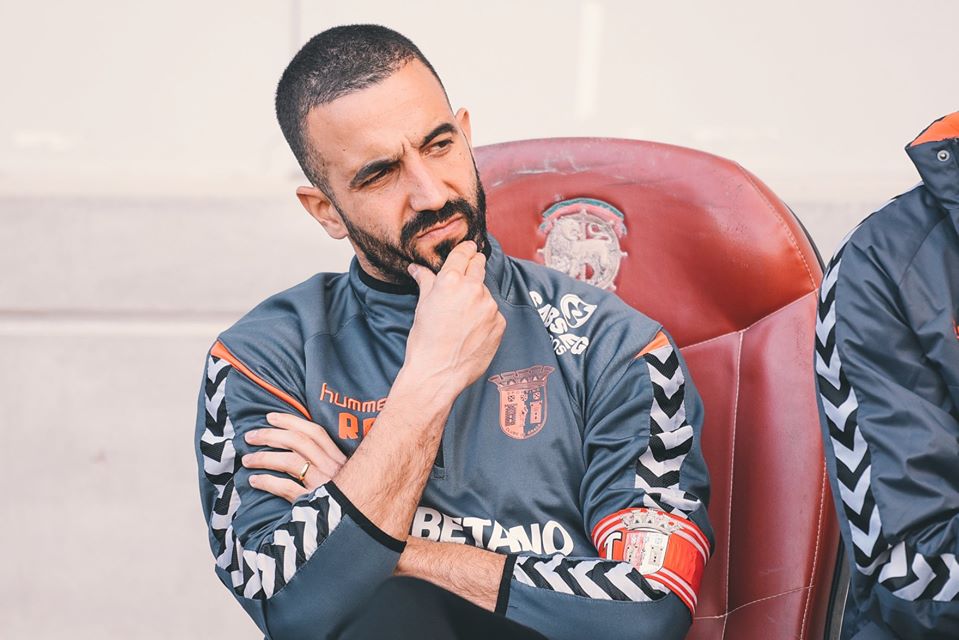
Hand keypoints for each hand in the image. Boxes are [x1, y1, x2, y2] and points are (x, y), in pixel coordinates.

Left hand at [242, 412, 346, 502]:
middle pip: (299, 442)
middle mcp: (332, 468)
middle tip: (251, 437)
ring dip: (264, 457)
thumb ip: (327, 462)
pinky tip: (255, 480)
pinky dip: (268, 482)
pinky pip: (286, 488)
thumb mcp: (343, 476)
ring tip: (247, 459)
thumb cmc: (348, 499)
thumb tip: (297, 448)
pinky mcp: (313, 504)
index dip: (291, 421)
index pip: (315, 432)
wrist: (356, 525)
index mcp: (339, 459)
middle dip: (271, 435)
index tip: (270, 418)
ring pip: (290, 462)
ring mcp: (323, 485)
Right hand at [402, 241, 505, 399]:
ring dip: (478, 298)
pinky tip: (472, 331)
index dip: (467, 248)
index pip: (463, 254)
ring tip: (463, 318)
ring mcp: (489, 306)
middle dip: (475, 265)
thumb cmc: (425, 341)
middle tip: (471, 269)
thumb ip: (425, 282)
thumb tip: (417, 268)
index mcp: (451, 281)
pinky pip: (493, 313)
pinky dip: (485, 318)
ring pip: (486, 293)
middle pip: (479, 266)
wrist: (438, 373)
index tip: (470, 247)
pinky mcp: (500, 323)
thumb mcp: (422, 307)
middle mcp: (473, 289)